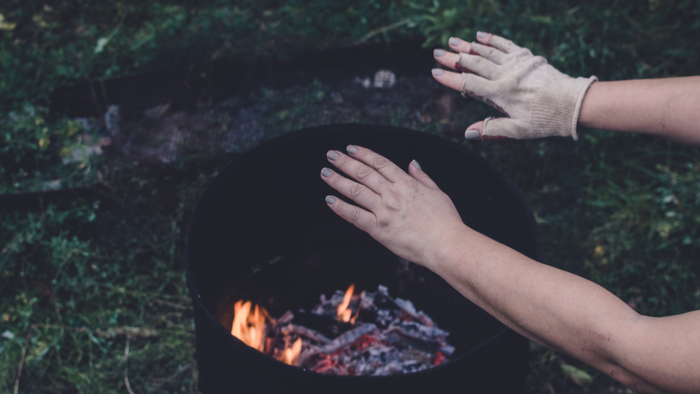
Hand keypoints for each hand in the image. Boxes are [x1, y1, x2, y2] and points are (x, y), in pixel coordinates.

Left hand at [320, 145, 467, 268]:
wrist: (446, 244)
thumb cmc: (446, 221)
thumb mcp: (437, 192)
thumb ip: (422, 177)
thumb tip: (412, 163)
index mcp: (407, 184)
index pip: (380, 164)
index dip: (364, 154)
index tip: (351, 148)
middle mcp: (393, 194)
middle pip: (364, 173)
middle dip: (345, 162)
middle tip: (331, 155)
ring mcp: (385, 211)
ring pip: (356, 191)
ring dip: (338, 180)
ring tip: (325, 173)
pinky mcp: (379, 229)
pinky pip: (356, 216)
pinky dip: (341, 208)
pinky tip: (330, 201)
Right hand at [432, 32, 596, 140]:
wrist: (573, 103)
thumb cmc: (545, 120)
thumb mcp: (517, 131)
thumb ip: (491, 130)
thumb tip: (468, 133)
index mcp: (500, 93)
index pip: (468, 83)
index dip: (450, 78)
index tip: (434, 72)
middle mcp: (505, 75)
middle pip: (474, 64)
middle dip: (454, 58)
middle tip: (437, 52)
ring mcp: (516, 64)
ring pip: (487, 52)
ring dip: (468, 46)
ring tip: (453, 41)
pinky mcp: (527, 58)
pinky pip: (505, 45)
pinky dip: (492, 40)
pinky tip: (480, 36)